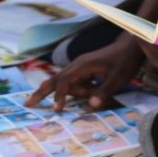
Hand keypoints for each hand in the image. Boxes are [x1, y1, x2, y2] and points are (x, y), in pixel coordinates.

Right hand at [25, 34, 144, 111]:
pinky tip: (86, 92)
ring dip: (73, 93)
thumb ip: (104, 92)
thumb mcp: (117, 79)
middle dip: (42, 92)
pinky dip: (74, 90)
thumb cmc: (124, 61)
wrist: (130, 46)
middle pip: (55, 79)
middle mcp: (77, 65)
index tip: (57, 109)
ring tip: (93, 92)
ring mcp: (80, 66)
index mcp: (83, 66)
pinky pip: (75, 82)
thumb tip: (91, 106)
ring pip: (66, 83)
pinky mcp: (84, 69)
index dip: (60, 95)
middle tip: (27, 104)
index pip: (65, 82)